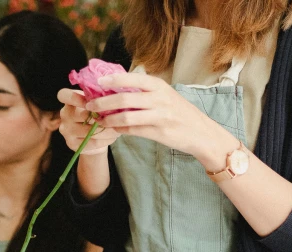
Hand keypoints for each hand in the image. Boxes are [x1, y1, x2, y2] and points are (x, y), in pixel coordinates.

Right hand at [57, 88, 121, 156]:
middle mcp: (64, 115)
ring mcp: (66, 131)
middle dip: (102, 117)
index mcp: (69, 101)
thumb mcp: (96, 104)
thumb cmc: (97, 115)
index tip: (93, 102)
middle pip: (82, 115)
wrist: (93, 138)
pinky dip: (105, 140)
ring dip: (107, 130)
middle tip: (117, 116)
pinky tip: (113, 136)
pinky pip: (92, 142)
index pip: (63, 95)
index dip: (76, 97)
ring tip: (118, 128)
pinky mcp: (72, 144)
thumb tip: (112, 96)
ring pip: (89, 131)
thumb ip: (99, 99)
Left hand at [86, 73, 233, 167]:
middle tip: (90, 106)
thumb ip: (144, 92)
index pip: (131, 78)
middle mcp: (159, 98)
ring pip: (126, 117)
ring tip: (99, 121)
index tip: (97, 83)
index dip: (112, 80)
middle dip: (103, 103)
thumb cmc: (180, 113)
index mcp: (159, 86)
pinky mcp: (159, 132)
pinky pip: (133, 131)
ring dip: (109, 120)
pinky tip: (114, 129)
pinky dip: (120, 130)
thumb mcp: (165, 95)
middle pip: (124, 98)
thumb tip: (116, 90)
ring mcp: (160, 116)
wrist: (202, 133)